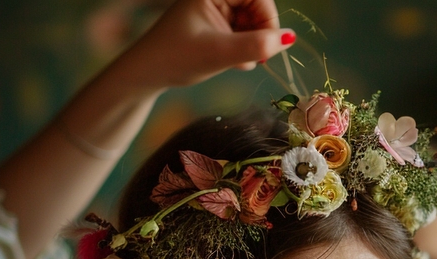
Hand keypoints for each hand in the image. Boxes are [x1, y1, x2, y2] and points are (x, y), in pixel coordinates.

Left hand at [115, 0, 295, 90]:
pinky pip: (242, 32)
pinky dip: (244, 48)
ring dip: (252, 44)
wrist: (147, 73)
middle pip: (257, 8)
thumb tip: (289, 39)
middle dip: (260, 33)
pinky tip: (233, 62)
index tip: (269, 45)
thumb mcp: (219, 53)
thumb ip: (256, 46)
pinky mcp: (216, 25)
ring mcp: (215, 10)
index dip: (269, 19)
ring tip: (240, 62)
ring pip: (251, 22)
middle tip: (255, 57)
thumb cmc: (177, 57)